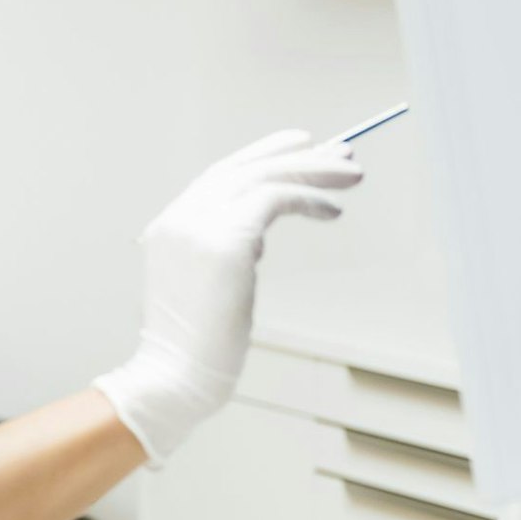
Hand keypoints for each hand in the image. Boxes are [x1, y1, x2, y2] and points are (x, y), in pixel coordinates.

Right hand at [93, 129, 360, 461]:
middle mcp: (180, 218)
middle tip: (343, 153)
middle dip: (298, 156)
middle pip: (245, 169)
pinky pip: (275, 200)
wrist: (174, 376)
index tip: (300, 143)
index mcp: (169, 226)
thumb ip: (222, 251)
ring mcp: (198, 227)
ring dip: (313, 171)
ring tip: (351, 176)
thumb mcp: (203, 285)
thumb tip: (259, 234)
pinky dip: (309, 199)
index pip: (220, 174)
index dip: (262, 154)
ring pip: (264, 177)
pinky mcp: (225, 242)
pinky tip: (332, 210)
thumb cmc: (194, 346)